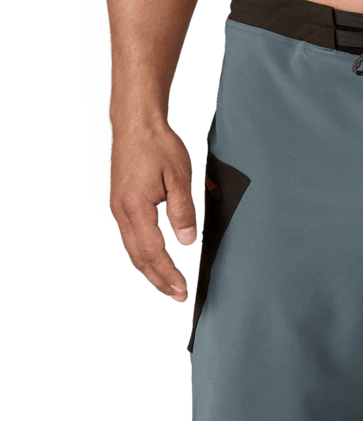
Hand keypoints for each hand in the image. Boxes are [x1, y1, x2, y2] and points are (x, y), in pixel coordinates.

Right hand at [110, 119, 196, 300]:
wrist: (136, 124)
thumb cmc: (159, 145)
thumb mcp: (179, 176)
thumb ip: (183, 210)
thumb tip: (186, 241)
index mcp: (136, 206)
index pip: (153, 251)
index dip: (168, 273)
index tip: (183, 289)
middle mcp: (122, 211)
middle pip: (139, 257)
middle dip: (158, 279)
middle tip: (177, 296)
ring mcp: (119, 208)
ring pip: (132, 250)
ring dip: (150, 271)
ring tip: (168, 285)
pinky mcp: (121, 204)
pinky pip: (130, 238)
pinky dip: (143, 255)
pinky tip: (154, 261)